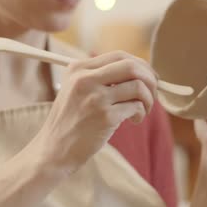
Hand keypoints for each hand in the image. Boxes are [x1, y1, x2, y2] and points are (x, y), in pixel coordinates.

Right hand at [32, 51, 157, 174]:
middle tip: (152, 94)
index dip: (140, 65)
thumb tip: (140, 71)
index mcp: (78, 69)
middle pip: (132, 66)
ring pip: (138, 87)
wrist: (53, 150)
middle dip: (150, 79)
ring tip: (142, 111)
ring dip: (148, 99)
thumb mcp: (75, 90)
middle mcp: (85, 79)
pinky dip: (140, 113)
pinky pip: (136, 107)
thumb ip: (100, 77)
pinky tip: (133, 121)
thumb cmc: (70, 121)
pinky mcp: (105, 117)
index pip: (119, 56)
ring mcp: (95, 98)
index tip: (149, 77)